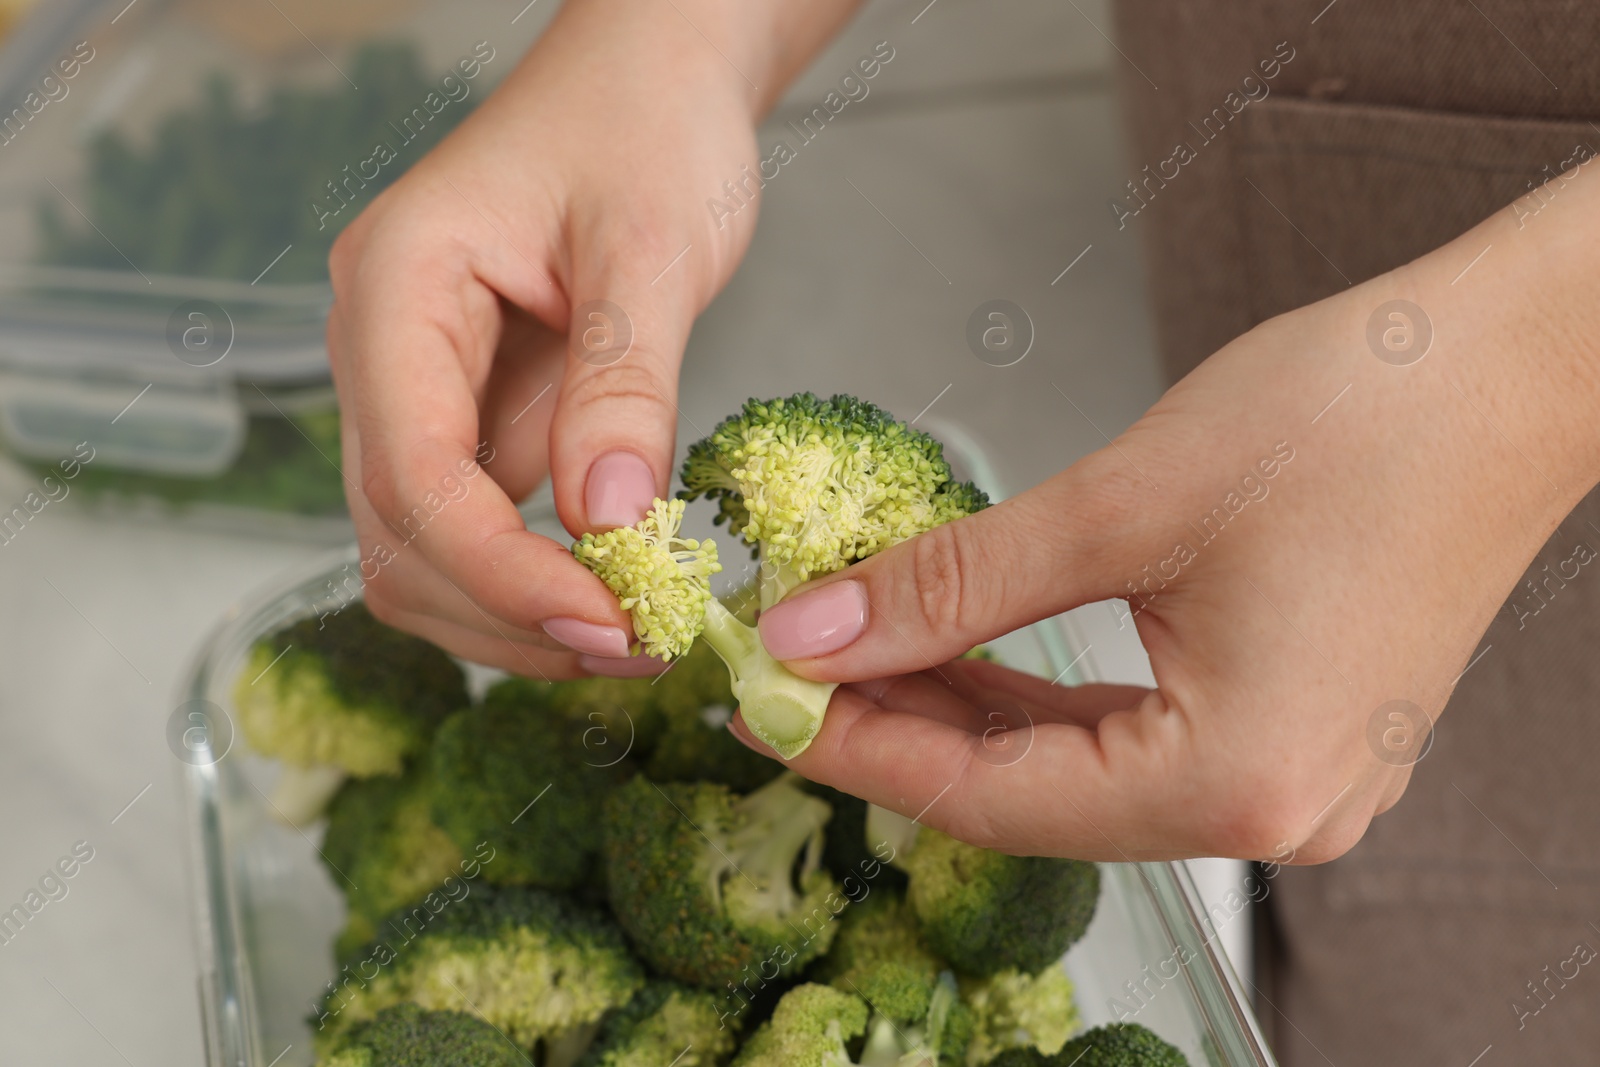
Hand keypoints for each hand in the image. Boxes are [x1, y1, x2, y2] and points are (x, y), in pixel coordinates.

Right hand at [325, 1, 854, 676]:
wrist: (647, 88)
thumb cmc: (642, 127)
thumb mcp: (650, 246)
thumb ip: (624, 382)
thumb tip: (608, 523)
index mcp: (396, 289)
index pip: (414, 472)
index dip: (502, 569)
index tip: (608, 624)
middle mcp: (383, 351)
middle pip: (400, 537)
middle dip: (509, 612)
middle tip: (635, 647)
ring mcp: (420, 392)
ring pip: (427, 553)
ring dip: (518, 616)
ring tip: (637, 635)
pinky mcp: (472, 419)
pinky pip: (479, 530)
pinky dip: (538, 582)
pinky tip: (619, 596)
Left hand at [742, 188, 1599, 862]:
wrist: (1511, 369)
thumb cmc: (1358, 418)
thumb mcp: (1120, 505)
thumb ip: (953, 585)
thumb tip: (817, 630)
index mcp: (1236, 781)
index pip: (988, 798)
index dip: (856, 749)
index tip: (760, 704)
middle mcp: (1272, 811)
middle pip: (1028, 795)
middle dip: (897, 727)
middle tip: (787, 670)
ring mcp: (1289, 779)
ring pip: (1074, 770)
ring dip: (961, 711)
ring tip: (852, 654)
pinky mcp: (1291, 729)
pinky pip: (1132, 739)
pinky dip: (1038, 698)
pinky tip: (961, 655)